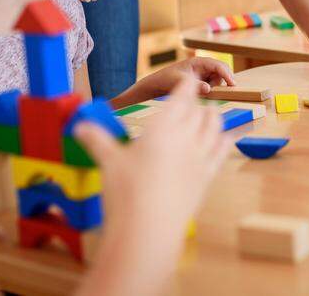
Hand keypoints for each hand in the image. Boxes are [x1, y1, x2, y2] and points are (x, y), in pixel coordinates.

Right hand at [74, 77, 227, 267]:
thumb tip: (79, 125)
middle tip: (189, 103)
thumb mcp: (108, 162)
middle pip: (200, 110)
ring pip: (215, 126)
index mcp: (163, 127)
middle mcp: (186, 137)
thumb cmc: (125, 193)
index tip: (188, 78)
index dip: (186, 84)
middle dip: (196, 104)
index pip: (182, 95)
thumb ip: (97, 140)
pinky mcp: (207, 176)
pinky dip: (227, 139)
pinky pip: (223, 150)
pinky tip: (229, 137)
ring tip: (209, 115)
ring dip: (212, 117)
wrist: (148, 231)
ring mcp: (200, 157)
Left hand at [150, 57, 235, 95]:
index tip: (232, 84)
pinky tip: (201, 93)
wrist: (158, 83)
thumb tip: (208, 89)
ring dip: (214, 87)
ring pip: (218, 79)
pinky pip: (212, 84)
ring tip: (202, 92)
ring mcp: (203, 73)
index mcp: (199, 62)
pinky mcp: (202, 80)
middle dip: (221, 81)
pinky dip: (211, 89)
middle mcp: (203, 66)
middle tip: (216, 91)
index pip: (218, 65)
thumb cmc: (167, 79)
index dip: (227, 74)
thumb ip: (195, 85)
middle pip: (221, 72)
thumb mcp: (180, 82)